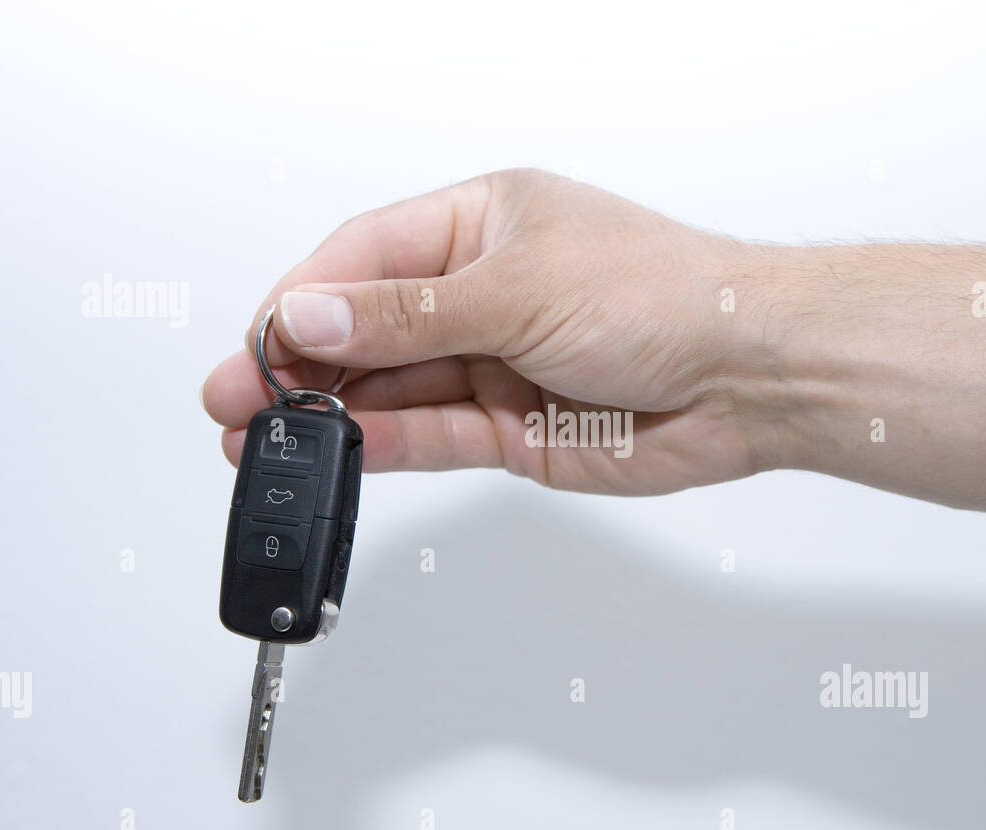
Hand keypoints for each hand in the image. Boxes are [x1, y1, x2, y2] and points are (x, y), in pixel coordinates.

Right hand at [202, 169, 775, 493]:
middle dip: (301, 363)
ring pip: (394, 388)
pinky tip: (335, 450)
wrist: (749, 375)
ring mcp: (497, 362)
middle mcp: (485, 292)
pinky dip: (384, 443)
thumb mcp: (518, 288)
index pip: (367, 257)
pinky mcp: (514, 427)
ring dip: (331, 413)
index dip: (305, 298)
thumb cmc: (665, 295)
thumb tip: (312, 313)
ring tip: (264, 440)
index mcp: (483, 223)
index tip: (258, 339)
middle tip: (236, 399)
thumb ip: (409, 314)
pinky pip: (433, 434)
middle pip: (370, 327)